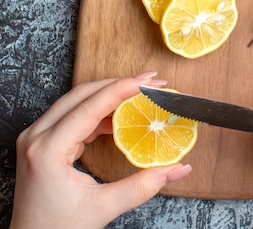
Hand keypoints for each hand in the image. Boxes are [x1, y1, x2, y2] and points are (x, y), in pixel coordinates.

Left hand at [10, 73, 191, 228]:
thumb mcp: (102, 209)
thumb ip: (142, 186)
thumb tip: (177, 168)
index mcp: (47, 150)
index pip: (90, 106)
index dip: (122, 89)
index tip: (148, 81)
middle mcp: (37, 136)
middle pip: (82, 94)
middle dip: (118, 84)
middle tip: (150, 82)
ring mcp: (36, 136)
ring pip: (77, 100)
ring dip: (109, 95)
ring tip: (139, 94)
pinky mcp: (42, 141)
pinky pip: (73, 114)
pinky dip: (98, 111)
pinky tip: (120, 116)